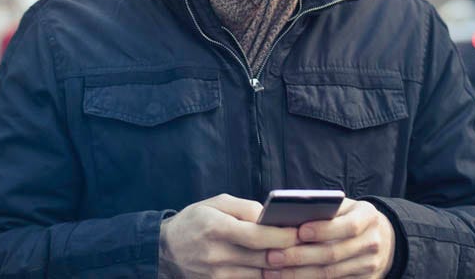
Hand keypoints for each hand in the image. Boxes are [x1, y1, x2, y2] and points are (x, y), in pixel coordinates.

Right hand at [160, 194, 298, 277]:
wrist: (166, 250)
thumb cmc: (195, 221)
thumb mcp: (216, 203)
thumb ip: (245, 208)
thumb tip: (272, 217)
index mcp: (216, 228)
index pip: (257, 236)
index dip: (283, 236)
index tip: (301, 232)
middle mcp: (217, 255)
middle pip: (263, 258)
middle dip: (289, 253)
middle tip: (308, 246)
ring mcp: (217, 276)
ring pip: (261, 276)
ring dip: (282, 268)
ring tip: (299, 258)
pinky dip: (267, 277)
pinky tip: (278, 269)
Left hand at [262, 198, 394, 278]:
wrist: (381, 238)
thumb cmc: (350, 217)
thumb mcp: (343, 207)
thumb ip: (323, 209)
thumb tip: (288, 218)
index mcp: (368, 217)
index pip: (348, 225)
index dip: (323, 230)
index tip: (299, 231)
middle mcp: (372, 242)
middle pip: (333, 253)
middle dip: (300, 256)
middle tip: (272, 256)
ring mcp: (369, 266)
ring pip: (330, 273)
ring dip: (298, 274)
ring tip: (272, 271)